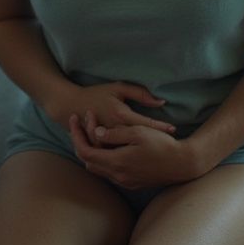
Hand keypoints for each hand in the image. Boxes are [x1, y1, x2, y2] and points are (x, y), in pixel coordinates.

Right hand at [45, 82, 176, 145]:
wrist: (69, 105)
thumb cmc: (96, 94)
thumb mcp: (119, 88)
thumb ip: (140, 93)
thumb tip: (161, 101)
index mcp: (119, 115)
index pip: (145, 124)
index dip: (161, 127)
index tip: (173, 129)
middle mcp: (114, 130)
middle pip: (139, 142)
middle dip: (155, 144)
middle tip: (170, 144)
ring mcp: (106, 142)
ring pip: (128, 151)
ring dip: (143, 153)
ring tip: (159, 152)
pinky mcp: (101, 149)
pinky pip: (117, 156)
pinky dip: (129, 156)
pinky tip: (141, 156)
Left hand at [67, 116, 203, 190]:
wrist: (183, 164)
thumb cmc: (163, 145)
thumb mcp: (138, 132)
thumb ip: (114, 132)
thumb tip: (96, 132)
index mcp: (117, 161)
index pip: (85, 152)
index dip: (76, 135)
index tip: (76, 119)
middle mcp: (118, 175)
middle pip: (88, 161)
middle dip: (81, 143)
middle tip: (81, 125)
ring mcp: (125, 181)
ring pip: (98, 169)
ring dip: (93, 152)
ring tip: (93, 133)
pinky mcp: (132, 183)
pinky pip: (110, 173)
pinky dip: (104, 159)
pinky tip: (109, 147)